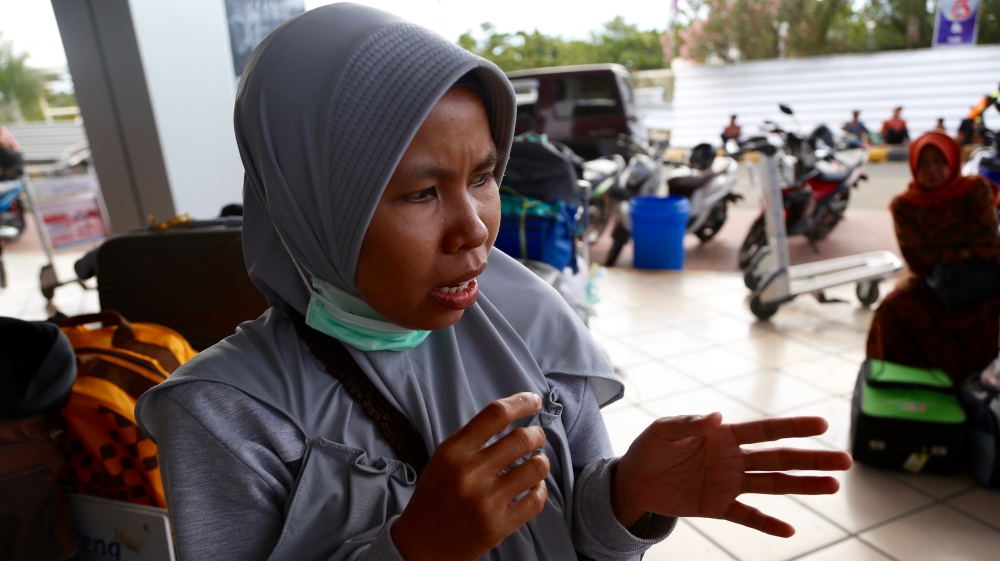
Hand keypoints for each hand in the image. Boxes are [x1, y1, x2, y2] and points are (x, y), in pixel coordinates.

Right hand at [392, 393, 549, 560]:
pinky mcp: (499, 526)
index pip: (495, 414)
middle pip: (522, 439)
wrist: (421, 543)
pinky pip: (536, 499)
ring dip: (541, 461)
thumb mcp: (444, 458)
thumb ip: (474, 439)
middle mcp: (470, 473)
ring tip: (535, 463)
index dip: (521, 403)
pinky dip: (540, 489)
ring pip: (536, 467)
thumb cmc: (435, 495)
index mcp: (454, 451)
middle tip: (537, 438)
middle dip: (537, 434)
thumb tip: (514, 416)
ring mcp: (486, 501)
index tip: (535, 402)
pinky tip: (532, 487)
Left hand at [612, 413, 851, 536]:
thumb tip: (716, 417)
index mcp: (724, 436)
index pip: (765, 430)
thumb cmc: (650, 447)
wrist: (633, 478)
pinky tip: (789, 531)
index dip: (792, 428)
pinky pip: (747, 516)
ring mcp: (728, 484)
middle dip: (812, 459)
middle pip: (779, 459)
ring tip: (833, 486)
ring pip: (772, 485)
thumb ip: (688, 423)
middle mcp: (733, 459)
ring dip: (802, 486)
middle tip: (846, 461)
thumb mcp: (663, 430)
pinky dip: (767, 524)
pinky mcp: (717, 506)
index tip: (822, 426)